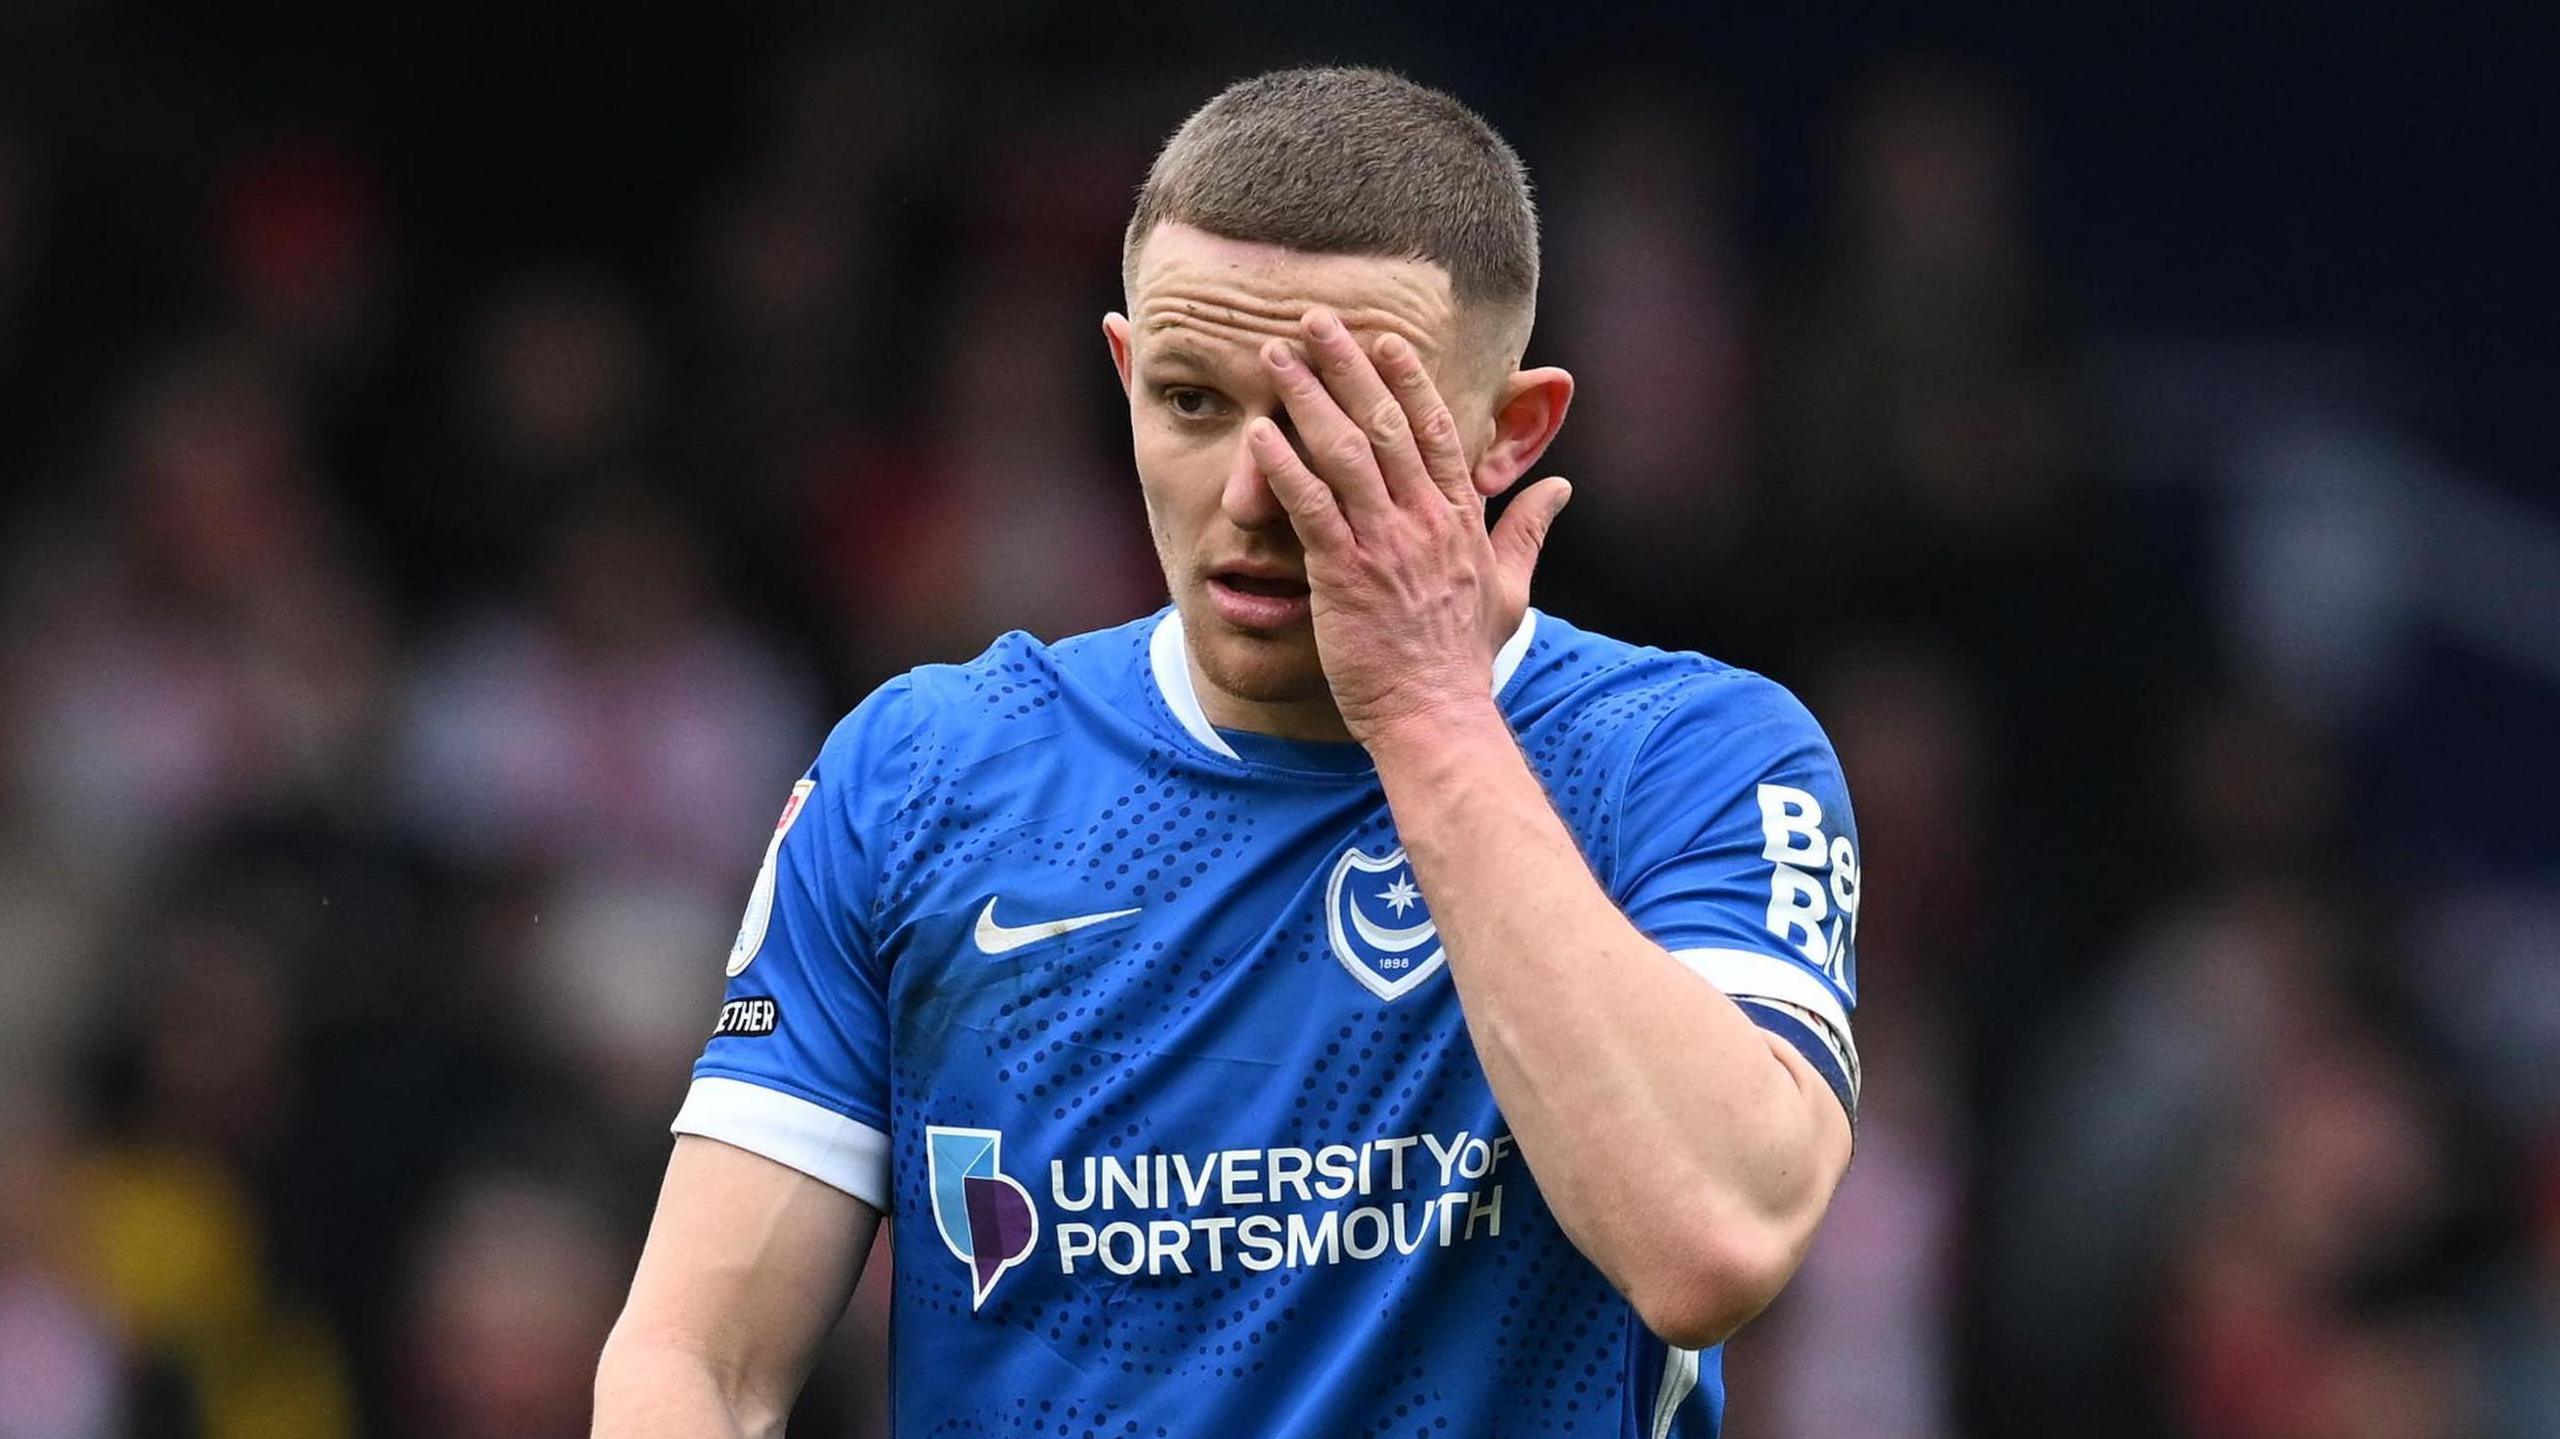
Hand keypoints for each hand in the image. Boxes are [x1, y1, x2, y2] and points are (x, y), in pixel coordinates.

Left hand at [1248, 307, 1571, 745]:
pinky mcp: (1345, 574)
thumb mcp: (1509, 590)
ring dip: (1308, 398)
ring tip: (1276, 356)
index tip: (1384, 339)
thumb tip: (1560, 489)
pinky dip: (1283, 467)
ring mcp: (1386, 544)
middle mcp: (1426, 520)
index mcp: (1461, 519)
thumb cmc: (1464, 660)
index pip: (1435, 430)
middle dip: (1348, 365)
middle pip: (1385, 423)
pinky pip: (1311, 507)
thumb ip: (1529, 531)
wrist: (1437, 717)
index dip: (1408, 379)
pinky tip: (1257, 434)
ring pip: (1345, 453)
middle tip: (1315, 320)